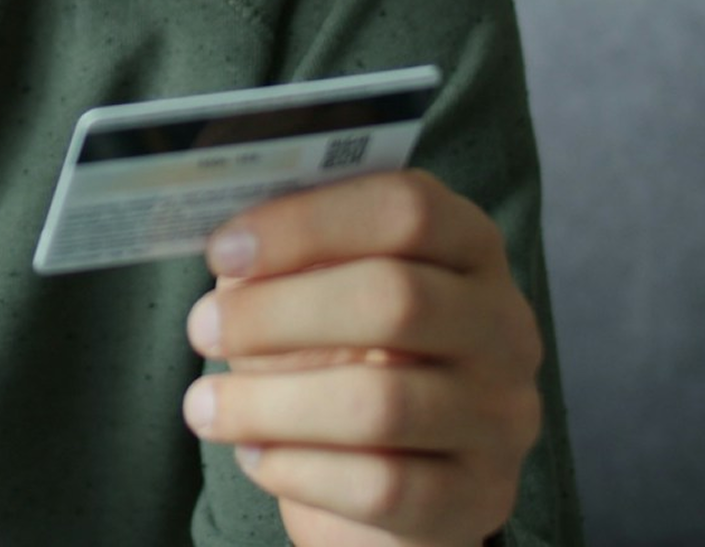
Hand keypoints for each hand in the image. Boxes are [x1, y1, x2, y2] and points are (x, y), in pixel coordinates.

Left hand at [180, 168, 541, 546]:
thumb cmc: (343, 356)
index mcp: (468, 245)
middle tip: (201, 329)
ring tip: (204, 407)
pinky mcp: (479, 497)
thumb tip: (219, 239)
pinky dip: (300, 470)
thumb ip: (284, 254)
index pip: (407, 208)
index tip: (222, 249)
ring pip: (382, 404)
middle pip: (396, 299)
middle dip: (277, 313)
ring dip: (270, 403)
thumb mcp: (318, 289)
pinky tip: (255, 457)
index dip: (306, 224)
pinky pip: (382, 487)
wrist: (394, 478)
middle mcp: (503, 324)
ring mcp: (501, 416)